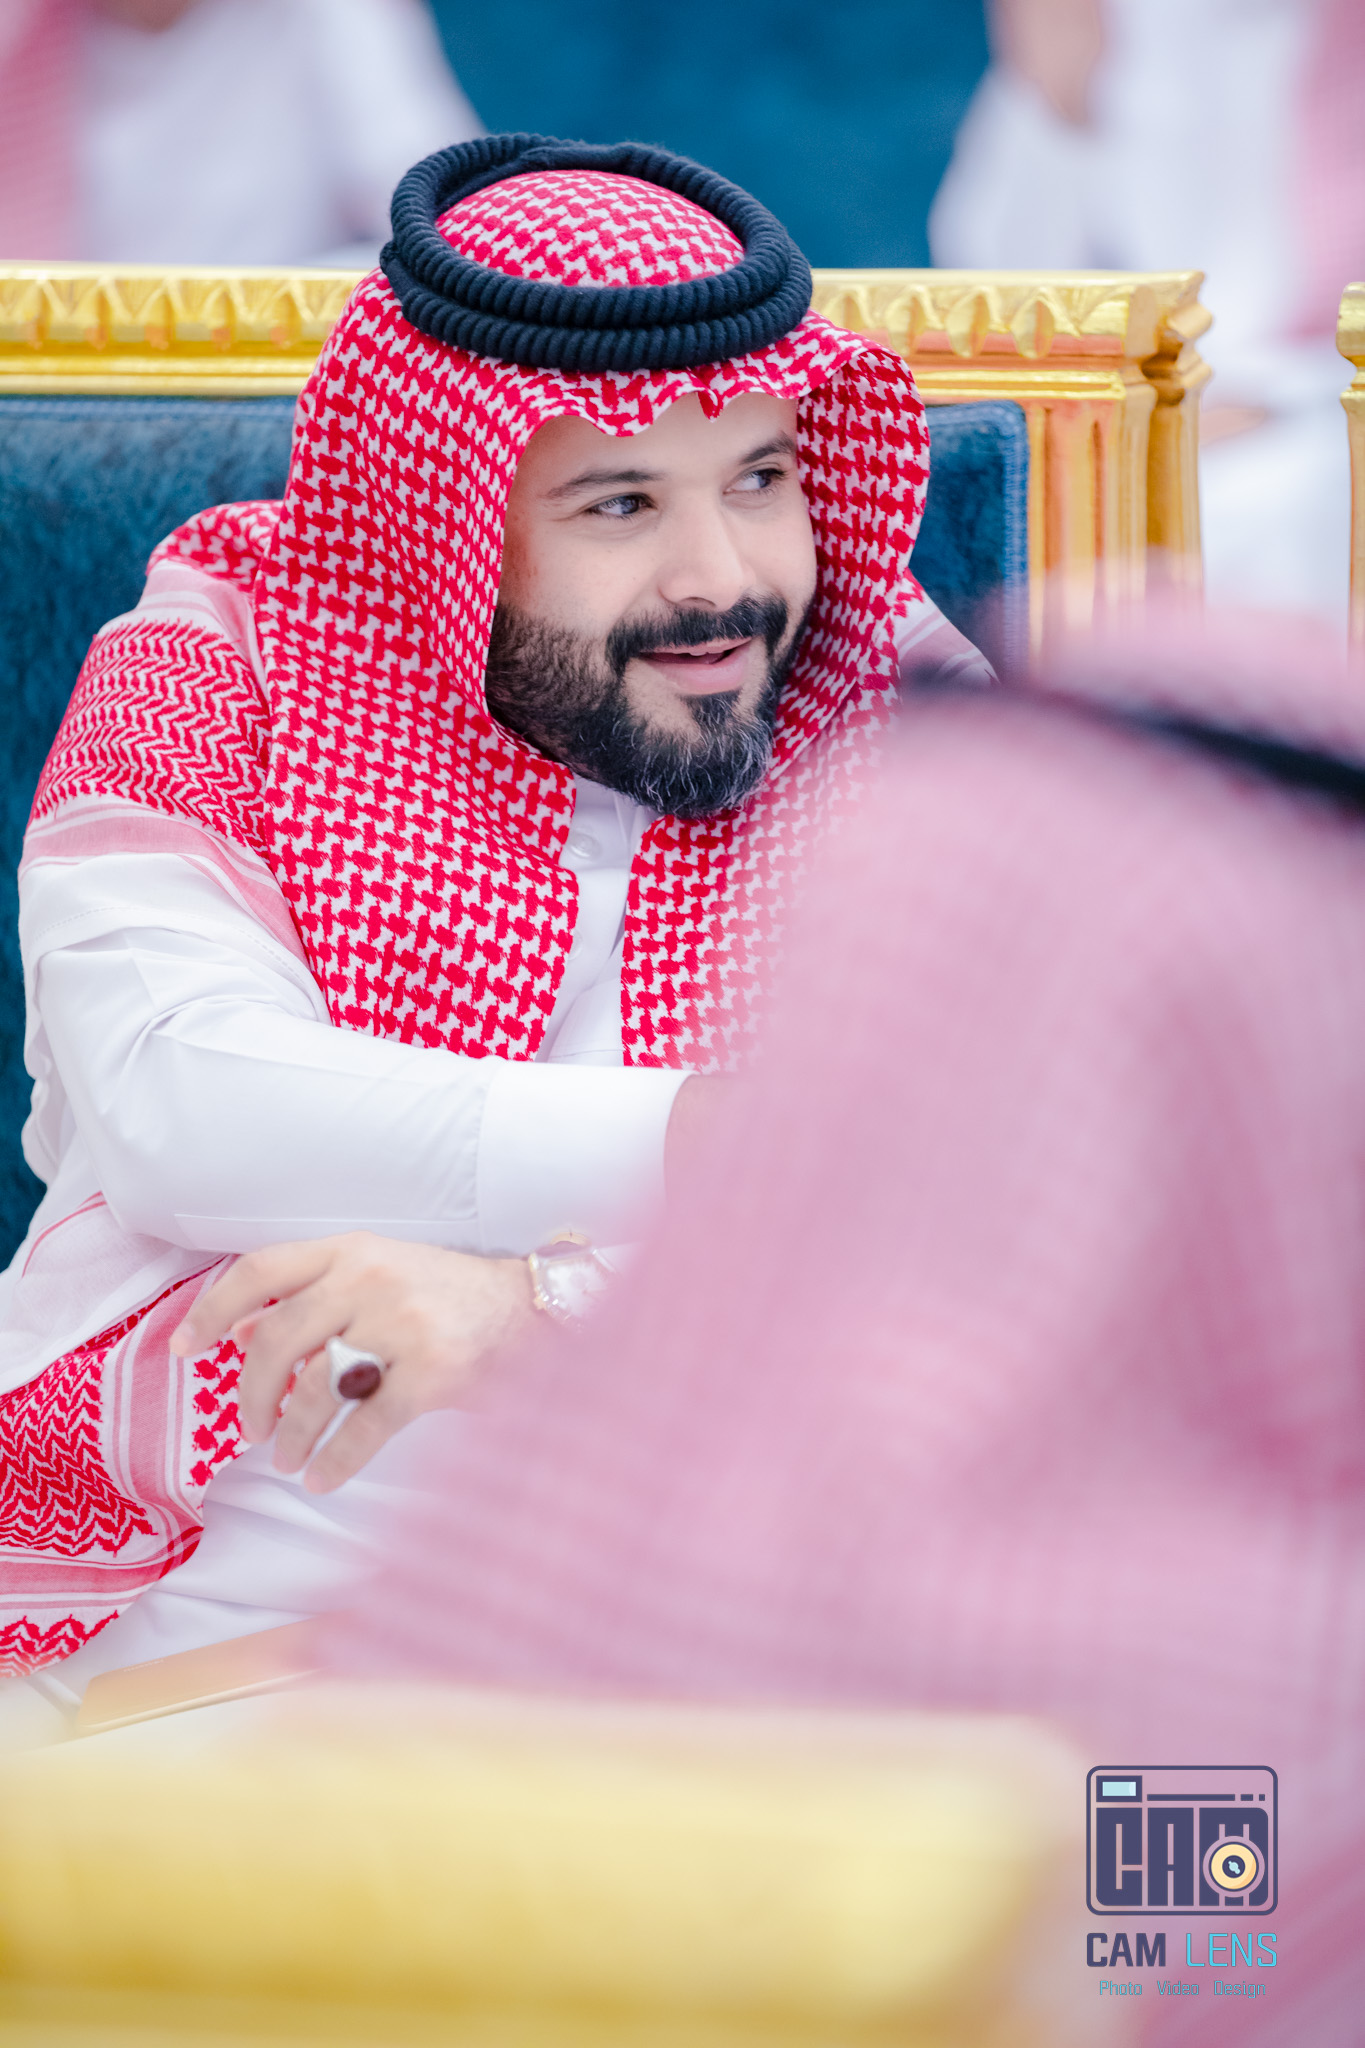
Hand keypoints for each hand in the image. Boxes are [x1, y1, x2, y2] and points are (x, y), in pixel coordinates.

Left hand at [170, 1234, 535, 1492]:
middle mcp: (371, 1278)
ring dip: (292, 1435)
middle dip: (252, 1394)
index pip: (261, 1270)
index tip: (184, 1349)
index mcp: (351, 1249)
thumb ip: (313, 1296)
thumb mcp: (377, 1273)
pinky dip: (336, 1459)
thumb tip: (239, 1334)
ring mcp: (402, 1325)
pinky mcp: (432, 1373)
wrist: (531, 1310)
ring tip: (288, 1460)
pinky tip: (323, 1476)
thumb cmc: (445, 1296)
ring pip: (317, 1388)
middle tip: (250, 1429)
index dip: (212, 1310)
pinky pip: (366, 1426)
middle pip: (278, 1340)